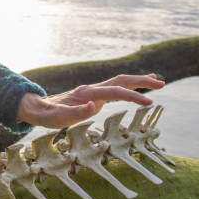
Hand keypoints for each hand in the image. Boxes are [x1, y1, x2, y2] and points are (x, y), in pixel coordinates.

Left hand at [17, 73, 164, 127]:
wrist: (37, 108)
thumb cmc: (47, 115)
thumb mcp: (58, 118)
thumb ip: (74, 113)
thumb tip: (93, 106)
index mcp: (87, 93)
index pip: (115, 92)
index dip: (132, 96)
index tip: (149, 103)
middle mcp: (92, 89)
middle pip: (120, 81)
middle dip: (141, 81)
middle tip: (161, 83)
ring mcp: (93, 91)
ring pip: (118, 82)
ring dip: (137, 81)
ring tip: (156, 81)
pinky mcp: (93, 95)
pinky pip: (114, 88)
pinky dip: (127, 86)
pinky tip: (135, 88)